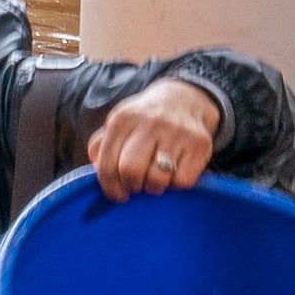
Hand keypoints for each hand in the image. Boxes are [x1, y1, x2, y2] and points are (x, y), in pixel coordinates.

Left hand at [88, 77, 225, 199]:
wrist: (185, 99)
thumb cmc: (145, 120)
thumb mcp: (119, 124)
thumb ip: (102, 145)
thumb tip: (95, 169)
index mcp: (123, 119)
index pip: (107, 163)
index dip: (110, 186)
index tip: (118, 194)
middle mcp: (149, 122)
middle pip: (131, 171)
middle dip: (132, 186)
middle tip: (137, 185)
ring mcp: (176, 132)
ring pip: (157, 179)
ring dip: (154, 187)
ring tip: (155, 178)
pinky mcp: (199, 143)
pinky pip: (183, 181)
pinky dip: (177, 184)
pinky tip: (175, 173)